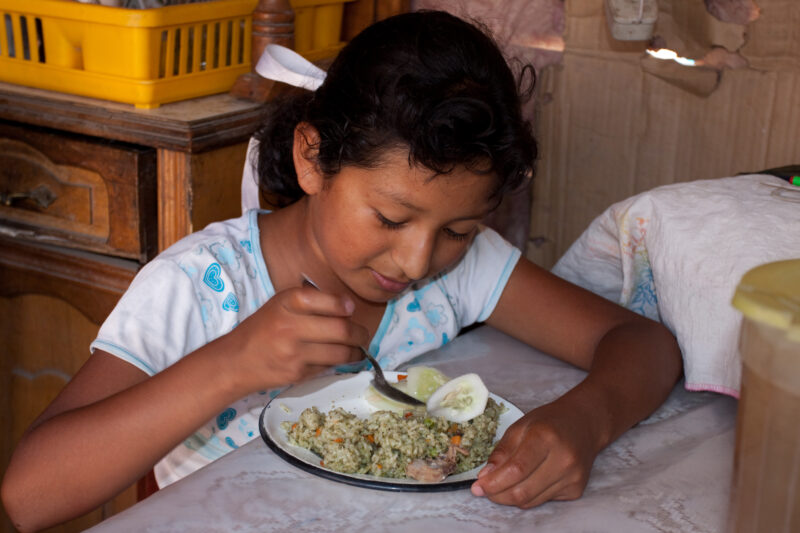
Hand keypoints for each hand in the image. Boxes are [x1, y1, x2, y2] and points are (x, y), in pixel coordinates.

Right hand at [223, 285, 368, 391]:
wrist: (236, 361)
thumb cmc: (262, 328)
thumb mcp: (280, 304)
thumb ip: (311, 300)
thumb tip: (348, 306)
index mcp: (287, 302)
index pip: (329, 301)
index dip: (346, 306)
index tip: (351, 310)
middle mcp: (291, 325)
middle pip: (341, 330)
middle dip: (359, 333)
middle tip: (363, 334)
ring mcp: (295, 352)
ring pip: (340, 352)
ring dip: (355, 351)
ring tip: (357, 348)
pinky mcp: (298, 374)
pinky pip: (328, 367)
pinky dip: (336, 363)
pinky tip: (336, 358)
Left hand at [470, 400, 599, 508]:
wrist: (584, 424)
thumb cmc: (549, 422)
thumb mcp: (521, 426)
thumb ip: (502, 452)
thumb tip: (485, 477)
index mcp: (546, 437)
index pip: (516, 469)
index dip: (494, 482)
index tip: (478, 487)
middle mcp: (563, 458)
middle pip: (522, 490)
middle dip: (497, 494)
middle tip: (485, 490)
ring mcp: (572, 476)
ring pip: (531, 500)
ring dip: (510, 497)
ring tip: (501, 486)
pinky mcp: (576, 489)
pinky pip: (542, 500)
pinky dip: (528, 495)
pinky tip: (527, 481)